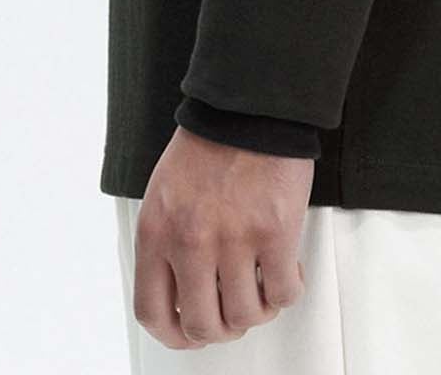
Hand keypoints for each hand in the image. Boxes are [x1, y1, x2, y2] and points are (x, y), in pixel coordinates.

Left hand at [130, 124, 313, 348]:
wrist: (249, 106)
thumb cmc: (208, 144)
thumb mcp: (164, 194)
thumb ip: (166, 242)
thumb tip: (180, 291)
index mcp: (157, 232)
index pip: (153, 312)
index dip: (174, 334)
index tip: (189, 332)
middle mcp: (190, 242)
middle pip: (203, 325)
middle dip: (222, 328)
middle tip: (234, 312)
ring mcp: (233, 240)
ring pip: (246, 316)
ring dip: (258, 309)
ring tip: (263, 286)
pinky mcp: (274, 233)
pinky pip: (283, 293)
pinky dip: (288, 290)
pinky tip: (286, 269)